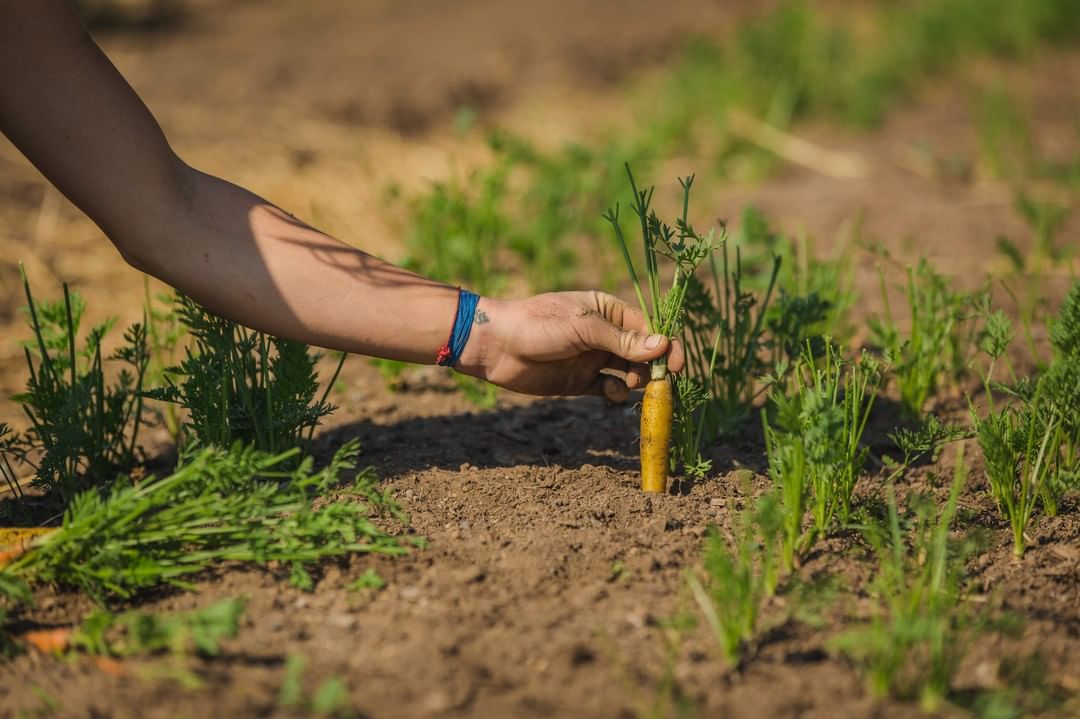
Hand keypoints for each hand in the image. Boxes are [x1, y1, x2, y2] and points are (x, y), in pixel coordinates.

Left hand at [456, 291, 684, 399]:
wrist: (497, 346)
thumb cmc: (539, 325)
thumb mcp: (583, 328)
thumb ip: (623, 341)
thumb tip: (663, 346)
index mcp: (608, 311)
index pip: (648, 328)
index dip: (666, 346)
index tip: (677, 365)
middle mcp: (605, 334)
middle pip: (643, 353)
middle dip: (655, 367)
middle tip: (660, 383)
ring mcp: (593, 359)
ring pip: (630, 373)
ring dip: (638, 381)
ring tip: (631, 384)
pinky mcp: (581, 382)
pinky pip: (610, 390)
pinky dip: (617, 394)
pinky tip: (610, 394)